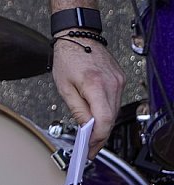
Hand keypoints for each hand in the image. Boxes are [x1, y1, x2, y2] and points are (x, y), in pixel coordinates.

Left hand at [51, 34, 124, 156]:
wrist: (78, 35)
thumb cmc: (68, 57)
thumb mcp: (64, 86)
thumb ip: (77, 109)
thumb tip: (85, 128)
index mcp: (96, 85)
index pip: (104, 120)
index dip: (98, 138)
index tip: (90, 149)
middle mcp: (112, 84)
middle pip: (111, 119)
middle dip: (100, 135)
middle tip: (89, 148)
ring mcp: (119, 82)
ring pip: (114, 111)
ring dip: (103, 123)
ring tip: (91, 134)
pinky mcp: (120, 80)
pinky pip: (115, 101)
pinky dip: (106, 110)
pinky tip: (97, 115)